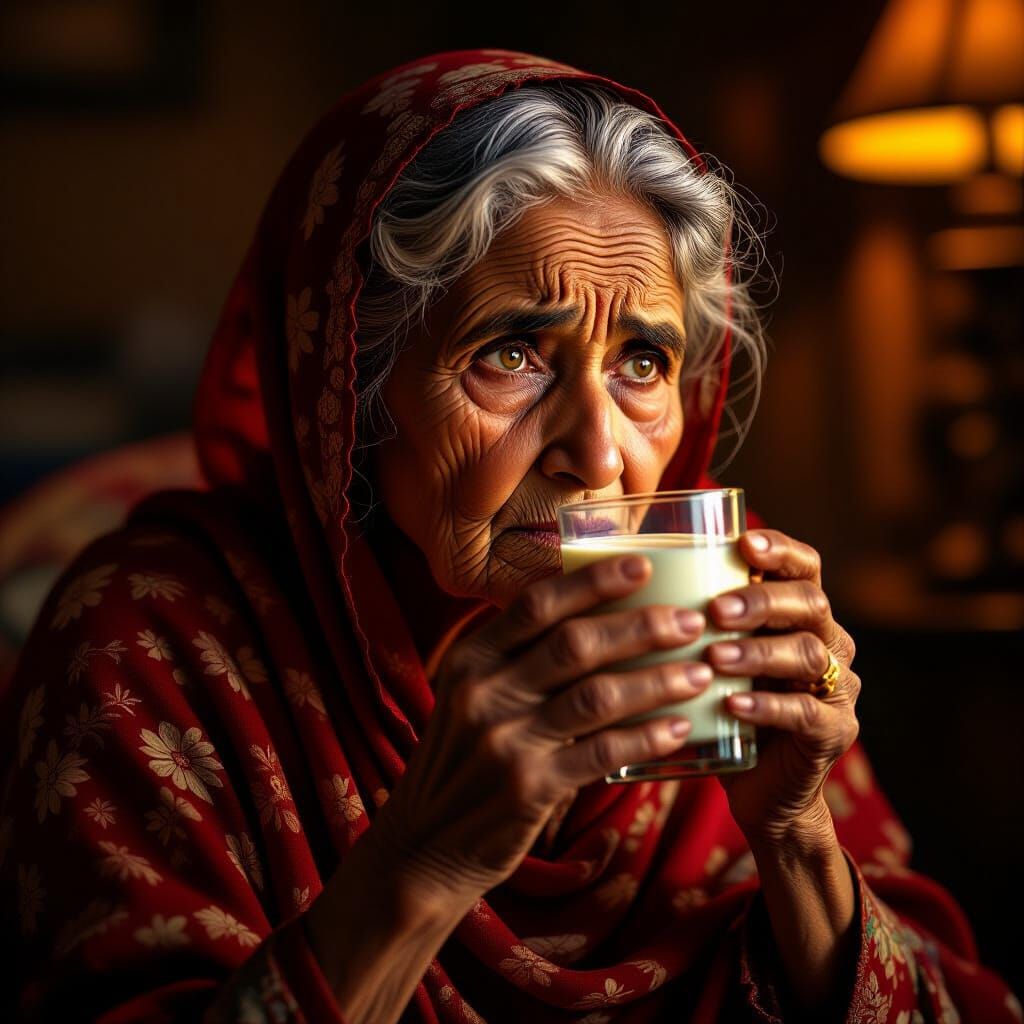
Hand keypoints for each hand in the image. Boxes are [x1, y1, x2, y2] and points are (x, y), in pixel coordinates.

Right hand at [370, 554, 711, 907]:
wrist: (424, 845)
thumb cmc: (464, 763)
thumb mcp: (470, 700)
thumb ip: (517, 664)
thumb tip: (597, 624)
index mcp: (470, 659)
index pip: (536, 604)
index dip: (593, 581)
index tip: (643, 565)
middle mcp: (484, 691)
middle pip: (575, 643)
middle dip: (641, 625)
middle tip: (691, 620)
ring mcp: (505, 740)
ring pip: (597, 695)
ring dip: (657, 680)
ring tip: (701, 672)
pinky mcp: (529, 788)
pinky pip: (603, 753)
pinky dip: (647, 738)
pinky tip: (681, 730)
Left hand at [706, 529, 860, 844]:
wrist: (761, 791)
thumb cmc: (723, 709)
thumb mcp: (709, 657)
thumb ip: (691, 619)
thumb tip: (620, 576)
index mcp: (800, 615)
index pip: (804, 567)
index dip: (780, 550)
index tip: (744, 543)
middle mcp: (829, 642)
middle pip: (811, 604)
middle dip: (763, 601)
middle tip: (716, 609)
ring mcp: (838, 689)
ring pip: (810, 655)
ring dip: (758, 652)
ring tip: (716, 656)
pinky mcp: (833, 733)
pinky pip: (806, 713)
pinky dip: (768, 706)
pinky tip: (733, 706)